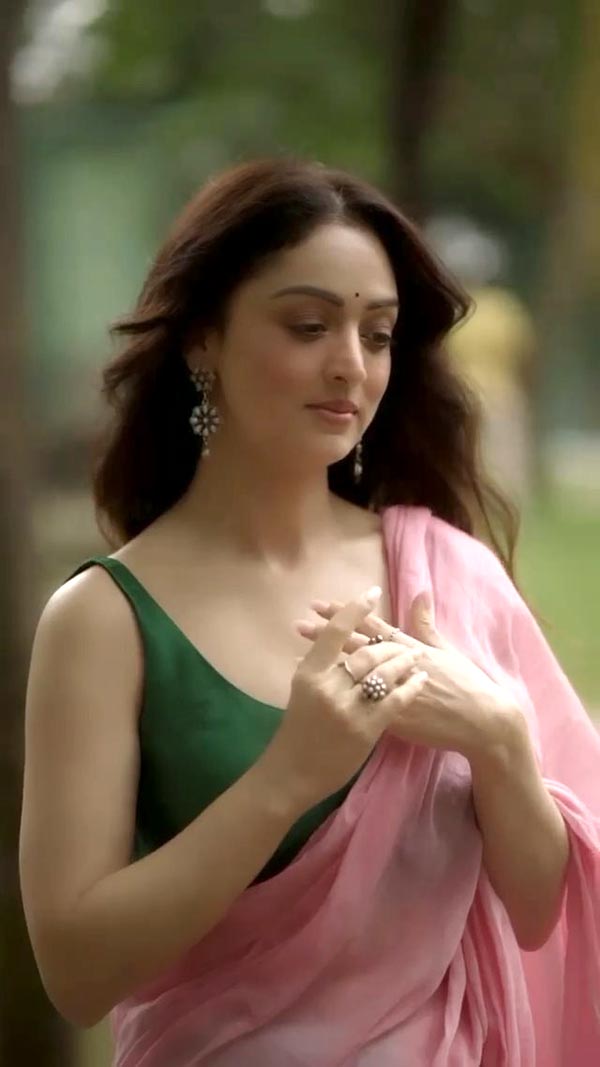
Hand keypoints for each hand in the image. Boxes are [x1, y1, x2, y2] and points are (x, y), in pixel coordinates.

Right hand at [255, 587, 427, 812]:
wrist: (293, 773)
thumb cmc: (298, 731)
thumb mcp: (302, 691)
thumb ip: (320, 665)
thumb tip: (333, 639)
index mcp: (309, 672)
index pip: (335, 631)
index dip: (355, 609)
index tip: (372, 593)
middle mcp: (327, 686)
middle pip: (366, 652)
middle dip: (390, 645)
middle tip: (405, 643)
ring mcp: (347, 708)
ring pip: (384, 673)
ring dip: (404, 662)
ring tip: (417, 657)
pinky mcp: (365, 728)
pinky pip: (395, 700)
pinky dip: (409, 687)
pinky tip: (419, 680)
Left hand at [295, 591, 520, 762]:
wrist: (482, 722)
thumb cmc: (467, 684)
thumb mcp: (447, 649)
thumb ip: (427, 624)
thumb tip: (421, 591)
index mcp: (411, 646)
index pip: (371, 624)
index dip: (344, 613)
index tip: (319, 604)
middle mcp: (398, 664)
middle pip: (356, 645)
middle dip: (326, 634)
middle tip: (299, 624)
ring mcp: (394, 690)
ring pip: (355, 672)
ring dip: (328, 663)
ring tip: (298, 654)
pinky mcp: (394, 715)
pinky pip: (360, 703)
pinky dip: (340, 695)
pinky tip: (320, 692)